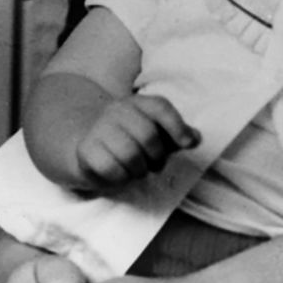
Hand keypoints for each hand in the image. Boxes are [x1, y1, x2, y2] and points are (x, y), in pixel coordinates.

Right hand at [75, 95, 197, 187]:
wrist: (87, 143)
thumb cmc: (130, 140)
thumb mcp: (155, 134)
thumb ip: (177, 135)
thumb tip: (197, 138)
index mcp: (137, 103)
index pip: (160, 107)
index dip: (177, 125)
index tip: (189, 144)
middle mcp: (117, 111)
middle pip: (148, 135)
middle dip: (157, 157)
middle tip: (154, 166)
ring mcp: (99, 128)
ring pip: (130, 154)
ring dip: (139, 171)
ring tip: (136, 171)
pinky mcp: (86, 149)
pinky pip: (110, 168)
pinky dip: (120, 178)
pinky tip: (119, 175)